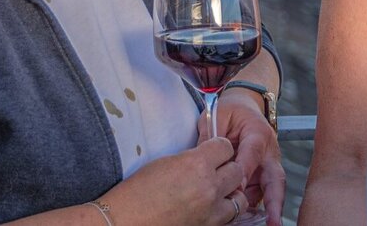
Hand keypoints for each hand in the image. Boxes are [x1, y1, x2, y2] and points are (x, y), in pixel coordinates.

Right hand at [102, 137, 247, 225]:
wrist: (126, 220)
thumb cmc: (137, 191)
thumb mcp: (166, 163)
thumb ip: (192, 159)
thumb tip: (206, 158)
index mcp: (196, 163)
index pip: (226, 147)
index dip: (220, 148)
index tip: (215, 151)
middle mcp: (209, 186)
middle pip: (237, 170)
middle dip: (229, 168)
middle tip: (219, 170)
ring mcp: (211, 210)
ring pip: (240, 198)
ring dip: (232, 193)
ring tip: (219, 192)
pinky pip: (229, 218)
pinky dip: (225, 212)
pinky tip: (213, 208)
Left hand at [200, 89, 286, 225]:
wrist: (245, 107)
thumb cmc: (231, 111)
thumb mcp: (218, 117)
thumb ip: (211, 139)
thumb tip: (202, 161)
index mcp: (257, 134)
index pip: (252, 154)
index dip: (244, 170)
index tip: (235, 186)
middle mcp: (268, 152)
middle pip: (275, 178)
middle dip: (275, 201)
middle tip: (273, 221)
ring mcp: (268, 165)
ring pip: (271, 189)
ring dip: (268, 208)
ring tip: (267, 223)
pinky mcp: (264, 175)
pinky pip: (262, 193)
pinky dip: (258, 206)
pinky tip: (249, 217)